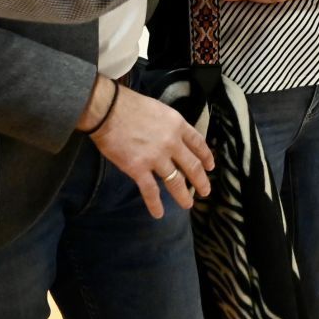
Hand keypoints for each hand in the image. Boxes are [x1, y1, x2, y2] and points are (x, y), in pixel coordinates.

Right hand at [81, 82, 213, 218]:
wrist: (108, 110)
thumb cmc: (130, 105)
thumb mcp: (160, 110)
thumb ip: (170, 125)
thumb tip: (174, 137)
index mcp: (178, 125)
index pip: (198, 143)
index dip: (206, 156)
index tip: (210, 166)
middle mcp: (171, 143)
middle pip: (192, 166)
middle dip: (200, 181)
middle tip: (205, 191)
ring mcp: (156, 158)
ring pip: (175, 181)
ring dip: (183, 195)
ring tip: (188, 204)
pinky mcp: (138, 169)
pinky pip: (150, 191)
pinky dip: (155, 204)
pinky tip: (158, 213)